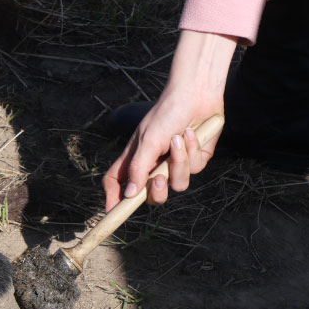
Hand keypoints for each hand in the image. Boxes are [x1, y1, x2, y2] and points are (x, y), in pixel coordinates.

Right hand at [103, 30, 236, 211]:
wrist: (196, 95)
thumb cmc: (165, 113)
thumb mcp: (148, 141)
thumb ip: (138, 169)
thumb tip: (129, 195)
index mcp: (135, 159)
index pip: (118, 184)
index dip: (114, 200)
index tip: (113, 213)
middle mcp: (154, 165)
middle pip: (152, 196)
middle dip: (157, 190)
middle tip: (159, 177)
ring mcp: (175, 164)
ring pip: (178, 184)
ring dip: (180, 161)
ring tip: (179, 138)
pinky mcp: (195, 160)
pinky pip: (195, 169)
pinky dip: (193, 150)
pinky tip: (191, 133)